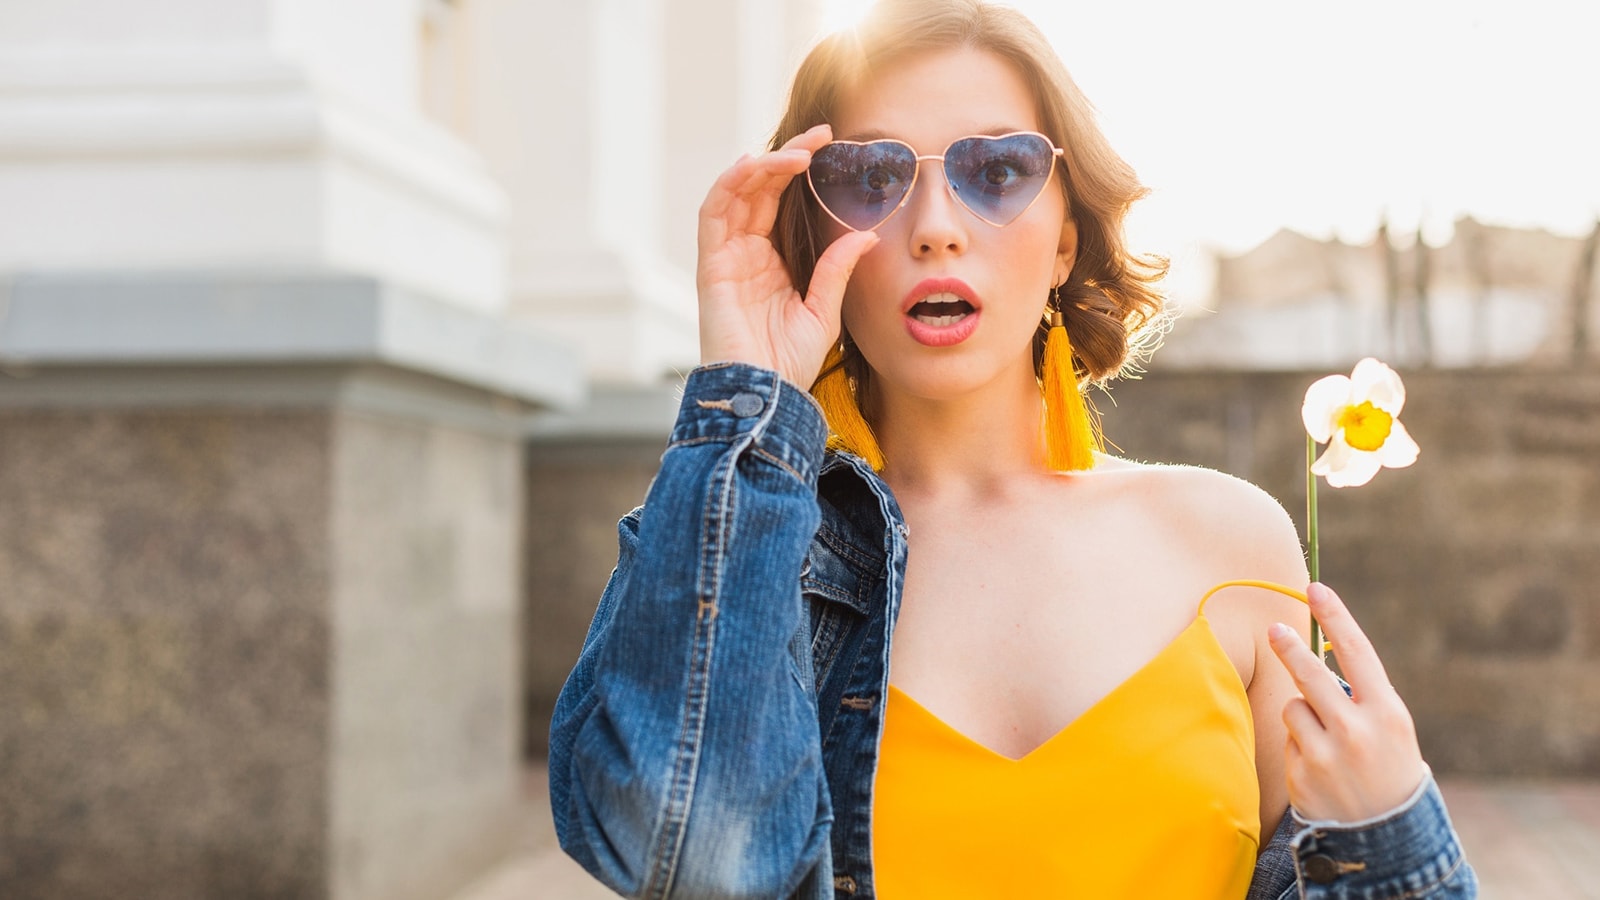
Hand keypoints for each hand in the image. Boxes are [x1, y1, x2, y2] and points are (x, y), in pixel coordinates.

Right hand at [696, 124, 879, 388]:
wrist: (765, 395)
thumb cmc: (790, 362)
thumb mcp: (824, 309)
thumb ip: (838, 269)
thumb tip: (867, 234)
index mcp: (770, 261)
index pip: (780, 201)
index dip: (800, 170)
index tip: (831, 145)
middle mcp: (745, 254)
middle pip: (759, 189)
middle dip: (786, 156)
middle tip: (820, 135)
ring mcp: (726, 258)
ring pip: (735, 194)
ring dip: (762, 166)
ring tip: (796, 153)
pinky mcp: (711, 267)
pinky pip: (713, 215)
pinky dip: (730, 185)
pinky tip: (755, 166)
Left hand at [1267, 583, 1425, 822]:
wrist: (1387, 836)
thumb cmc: (1388, 768)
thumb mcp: (1390, 729)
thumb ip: (1358, 696)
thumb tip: (1312, 658)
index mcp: (1386, 712)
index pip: (1357, 652)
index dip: (1335, 617)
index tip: (1315, 588)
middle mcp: (1356, 730)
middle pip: (1309, 673)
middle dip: (1289, 647)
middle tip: (1274, 629)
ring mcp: (1326, 754)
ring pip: (1293, 707)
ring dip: (1303, 715)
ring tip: (1330, 743)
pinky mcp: (1302, 774)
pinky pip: (1289, 741)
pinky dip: (1300, 747)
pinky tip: (1321, 770)